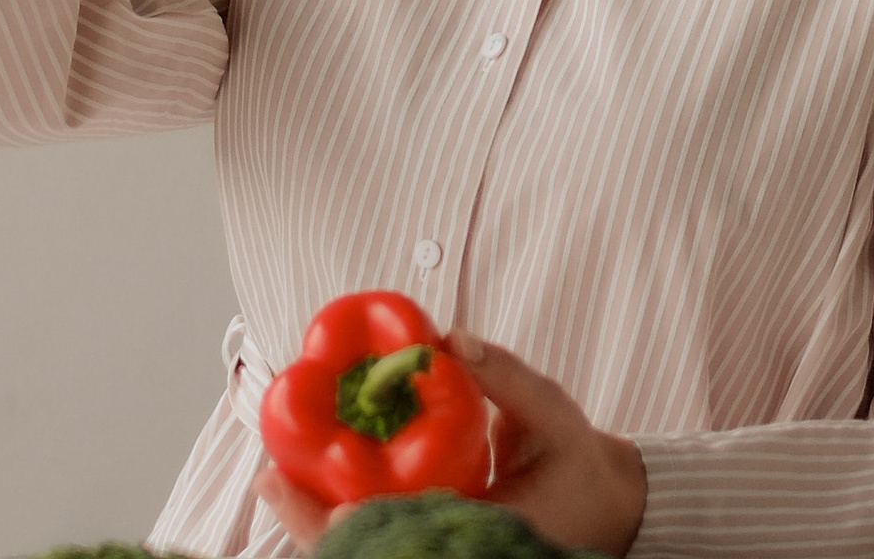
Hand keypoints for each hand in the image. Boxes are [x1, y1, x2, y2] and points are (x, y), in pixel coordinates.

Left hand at [249, 332, 645, 555]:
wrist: (608, 508)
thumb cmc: (580, 464)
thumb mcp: (552, 414)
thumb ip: (506, 376)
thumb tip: (453, 336)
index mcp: (480, 533)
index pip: (396, 535)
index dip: (339, 524)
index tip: (300, 490)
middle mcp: (451, 549)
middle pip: (366, 554)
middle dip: (310, 524)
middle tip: (265, 477)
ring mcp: (442, 548)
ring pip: (368, 551)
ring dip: (319, 521)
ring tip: (273, 479)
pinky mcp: (438, 539)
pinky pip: (383, 535)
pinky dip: (345, 515)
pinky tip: (313, 484)